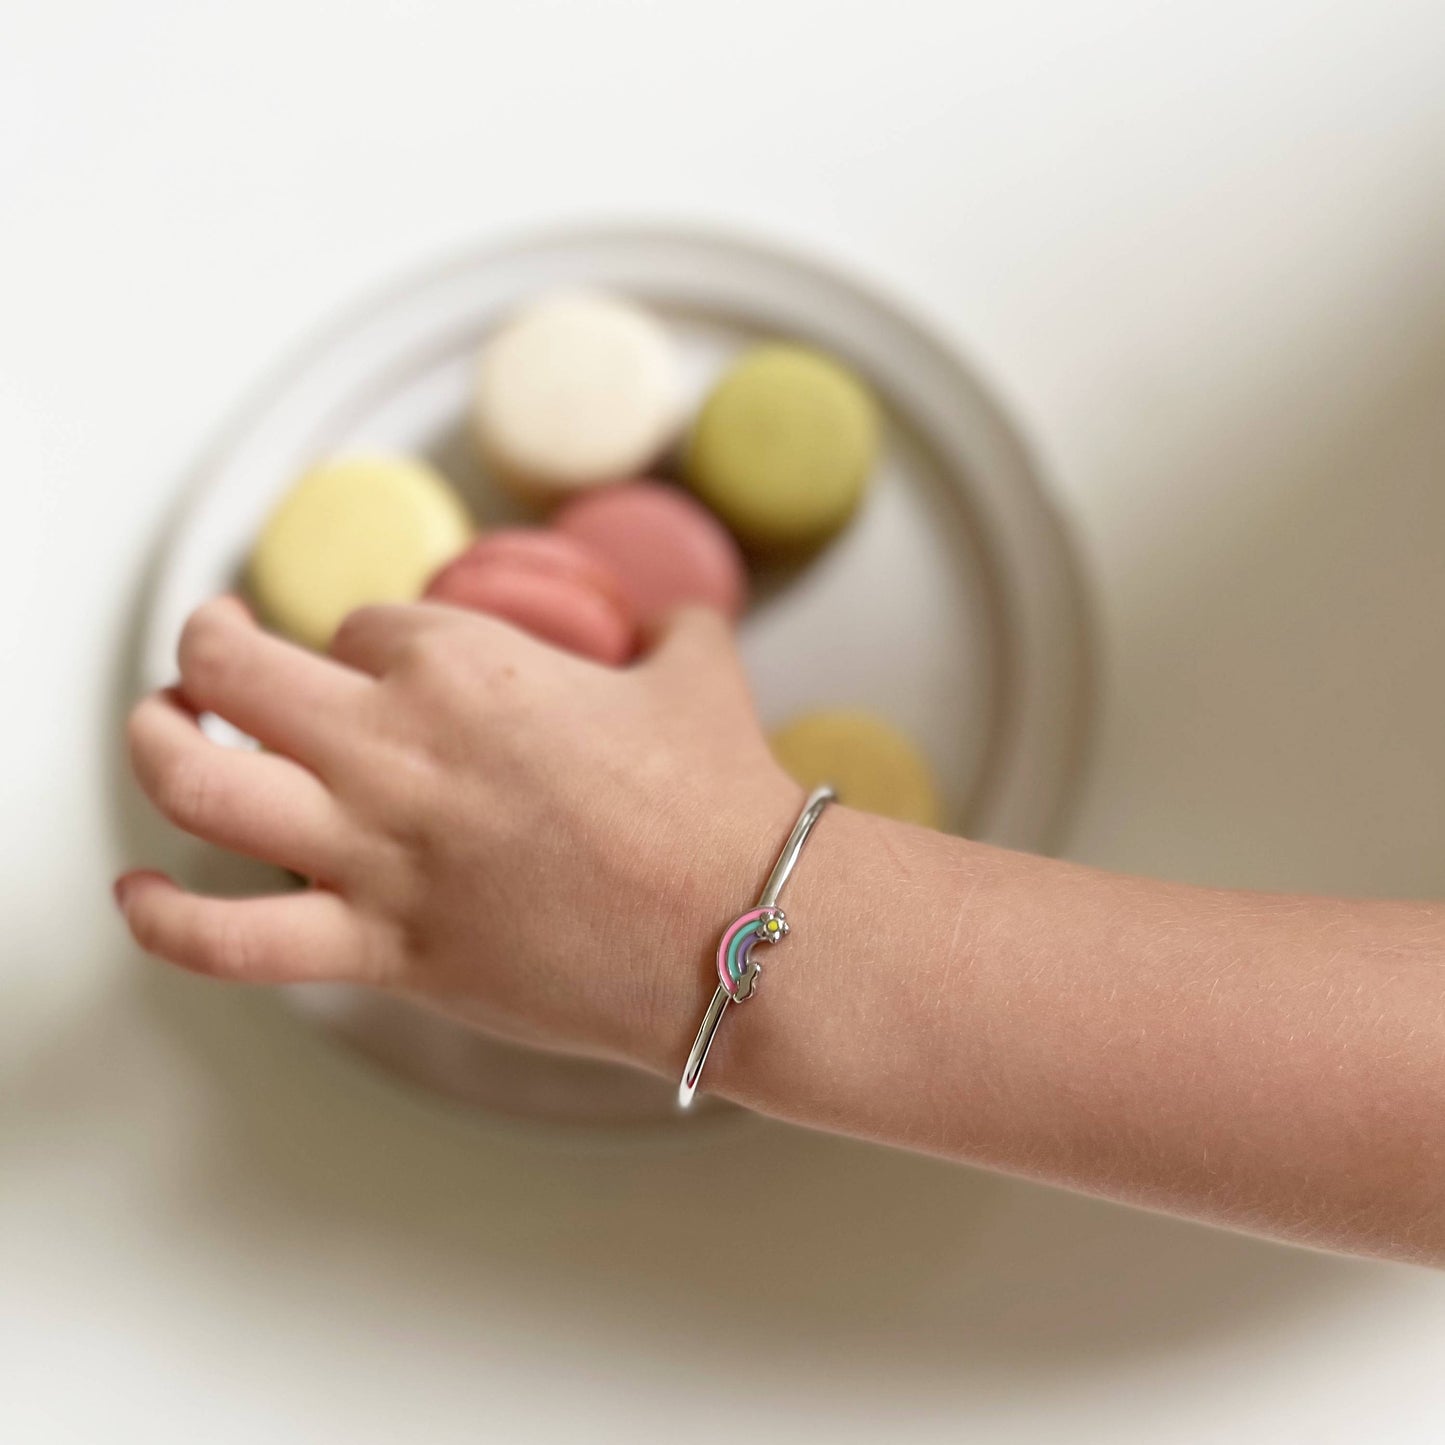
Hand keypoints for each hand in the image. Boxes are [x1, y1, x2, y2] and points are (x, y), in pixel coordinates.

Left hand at [117, 596, 797, 1068]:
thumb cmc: (720, 799)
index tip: (382, 672)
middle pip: (236, 672)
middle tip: (214, 654)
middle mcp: (396, 744)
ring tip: (159, 729)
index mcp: (465, 665)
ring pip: (200, 782)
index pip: (361, 629)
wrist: (742, 923)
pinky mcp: (381, 947)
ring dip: (156, 745)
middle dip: (210, 650)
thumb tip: (682, 618)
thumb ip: (678, 626)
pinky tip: (139, 890)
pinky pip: (230, 940)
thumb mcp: (701, 676)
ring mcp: (376, 849)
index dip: (365, 646)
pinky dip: (164, 917)